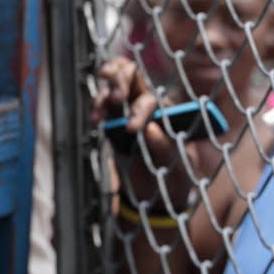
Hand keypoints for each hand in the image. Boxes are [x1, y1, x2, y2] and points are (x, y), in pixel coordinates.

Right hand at [91, 57, 198, 209]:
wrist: (160, 195)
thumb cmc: (177, 177)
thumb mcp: (179, 167)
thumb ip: (165, 148)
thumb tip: (149, 129)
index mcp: (170, 114)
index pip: (153, 99)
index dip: (141, 110)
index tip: (132, 129)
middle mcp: (150, 107)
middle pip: (132, 79)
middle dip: (121, 81)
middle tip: (115, 98)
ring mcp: (129, 113)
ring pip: (114, 89)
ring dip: (104, 94)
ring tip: (98, 111)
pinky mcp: (114, 125)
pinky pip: (104, 107)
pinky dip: (96, 108)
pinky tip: (94, 119)